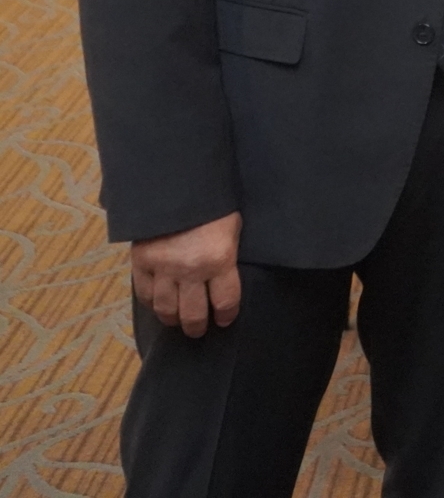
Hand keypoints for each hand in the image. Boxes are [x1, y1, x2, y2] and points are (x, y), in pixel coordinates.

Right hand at [131, 211, 242, 337]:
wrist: (178, 182)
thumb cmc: (213, 202)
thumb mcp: (232, 227)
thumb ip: (227, 255)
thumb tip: (225, 278)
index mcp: (219, 259)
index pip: (225, 301)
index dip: (226, 315)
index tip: (225, 321)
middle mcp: (190, 270)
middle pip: (193, 313)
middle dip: (197, 326)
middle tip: (199, 331)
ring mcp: (163, 268)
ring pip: (166, 309)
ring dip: (173, 319)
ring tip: (177, 322)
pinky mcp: (141, 262)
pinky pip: (145, 293)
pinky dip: (152, 304)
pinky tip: (158, 306)